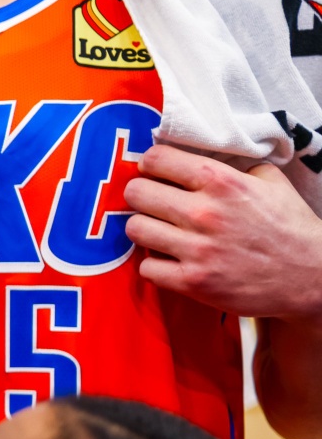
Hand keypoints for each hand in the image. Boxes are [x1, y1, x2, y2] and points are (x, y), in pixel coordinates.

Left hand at [124, 145, 321, 319]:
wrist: (311, 276)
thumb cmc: (290, 227)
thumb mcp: (270, 181)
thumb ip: (233, 166)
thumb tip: (198, 157)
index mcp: (221, 182)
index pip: (156, 158)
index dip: (150, 165)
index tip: (155, 173)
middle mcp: (204, 213)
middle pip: (135, 193)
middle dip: (141, 196)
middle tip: (153, 204)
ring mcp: (197, 249)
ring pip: (134, 228)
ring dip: (144, 229)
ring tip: (160, 232)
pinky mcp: (193, 282)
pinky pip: (146, 267)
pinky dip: (154, 265)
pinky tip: (171, 260)